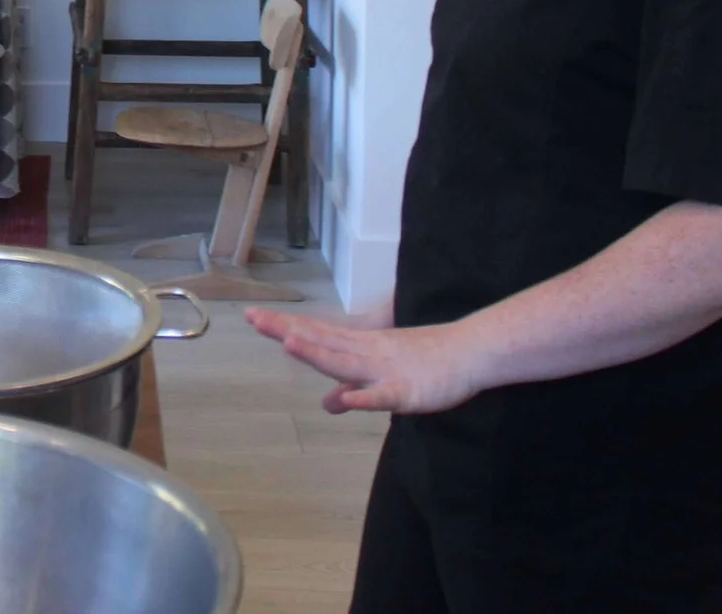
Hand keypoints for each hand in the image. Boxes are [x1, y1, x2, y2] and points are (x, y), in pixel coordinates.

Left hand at [242, 306, 485, 414]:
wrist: (470, 354)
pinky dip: (363, 397)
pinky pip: (382, 396)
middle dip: (286, 331)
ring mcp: (385, 370)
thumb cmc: (425, 363)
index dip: (285, 327)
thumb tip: (328, 404)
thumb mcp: (382, 379)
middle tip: (251, 317)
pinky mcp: (407, 391)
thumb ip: (353, 391)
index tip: (253, 316)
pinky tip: (343, 399)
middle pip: (320, 341)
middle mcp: (366, 352)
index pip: (316, 334)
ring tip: (288, 343)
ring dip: (317, 354)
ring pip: (346, 363)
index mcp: (359, 347)